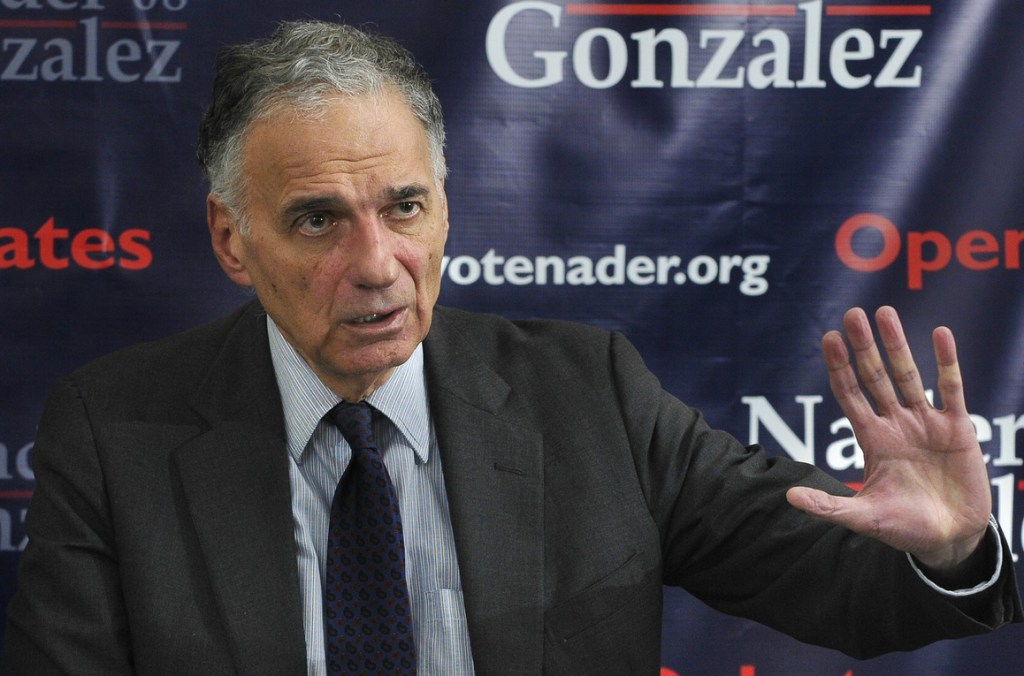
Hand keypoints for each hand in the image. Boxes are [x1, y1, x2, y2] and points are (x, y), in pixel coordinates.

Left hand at [786, 306, 990, 571]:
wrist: (950, 540)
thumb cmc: (904, 528)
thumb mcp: (864, 518)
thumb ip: (829, 506)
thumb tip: (789, 497)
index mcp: (871, 439)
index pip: (849, 394)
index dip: (839, 367)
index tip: (828, 337)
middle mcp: (895, 424)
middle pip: (875, 377)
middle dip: (863, 346)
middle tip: (852, 313)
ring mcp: (925, 423)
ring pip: (908, 376)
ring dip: (897, 345)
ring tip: (885, 313)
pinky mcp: (957, 429)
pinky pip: (951, 389)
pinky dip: (947, 362)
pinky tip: (940, 334)